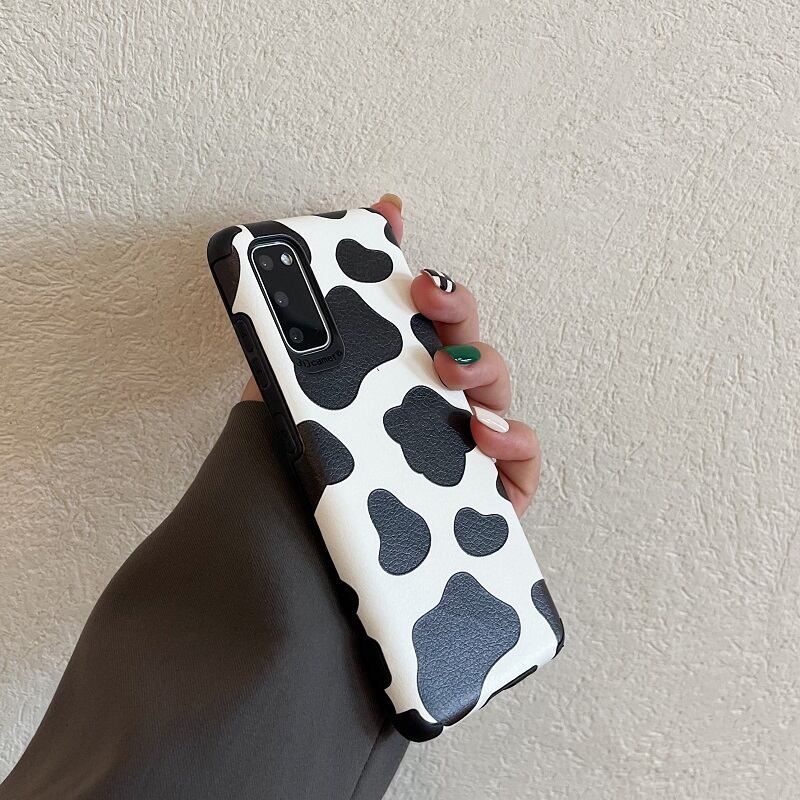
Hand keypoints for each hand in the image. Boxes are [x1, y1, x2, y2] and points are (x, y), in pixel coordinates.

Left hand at [241, 194, 540, 517]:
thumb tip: (285, 285)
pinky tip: (484, 433)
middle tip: (425, 292)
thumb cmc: (289, 481)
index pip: (411, 314)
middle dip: (450, 305)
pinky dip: (513, 439)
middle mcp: (427, 407)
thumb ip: (290, 338)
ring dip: (481, 364)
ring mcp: (460, 448)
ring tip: (450, 366)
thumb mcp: (278, 401)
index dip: (406, 263)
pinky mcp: (486, 497)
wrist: (287, 565)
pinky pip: (520, 460)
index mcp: (385, 378)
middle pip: (459, 340)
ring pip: (495, 390)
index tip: (391, 220)